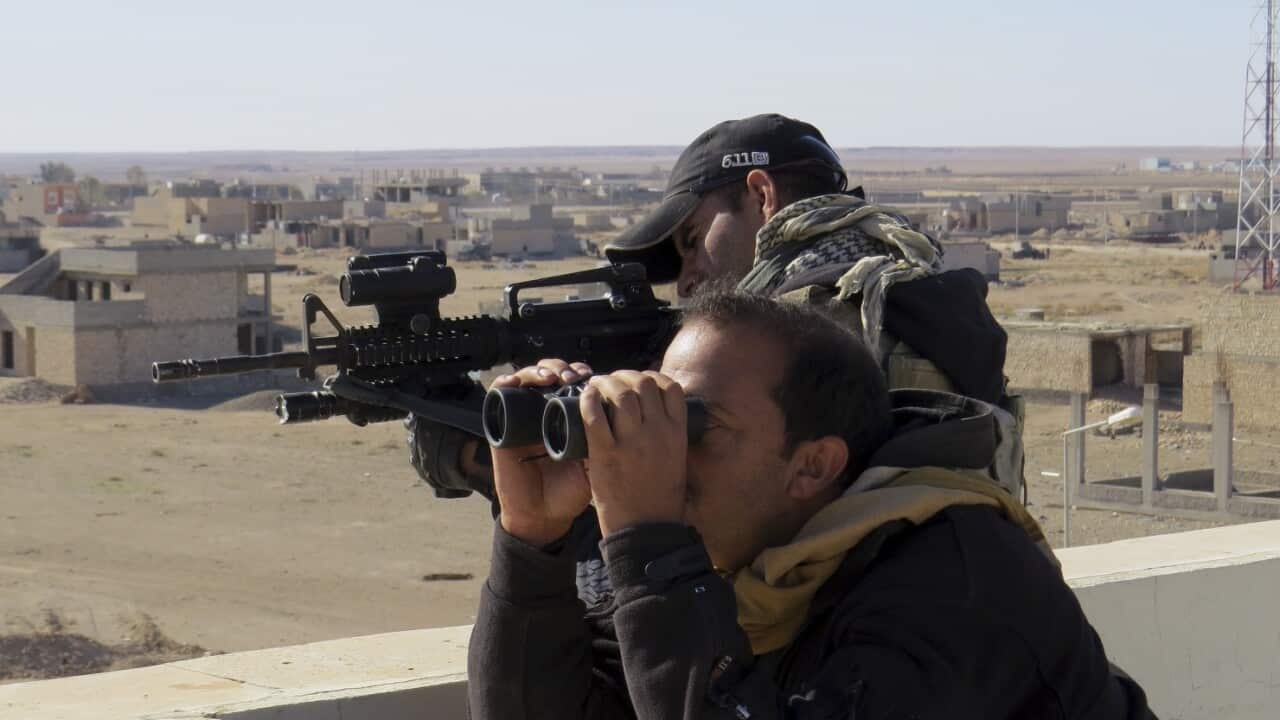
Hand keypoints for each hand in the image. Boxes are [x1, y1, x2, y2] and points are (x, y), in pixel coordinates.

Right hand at [490, 359, 593, 546]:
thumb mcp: (595, 465)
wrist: (542, 516)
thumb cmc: (569, 492)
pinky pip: (498, 397)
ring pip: (527, 379)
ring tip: (550, 378)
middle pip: (551, 374)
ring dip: (538, 371)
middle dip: (562, 368)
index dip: (580, 373)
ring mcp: (523, 417)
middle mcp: (545, 412)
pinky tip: (515, 382)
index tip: (593, 376)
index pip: (573, 383)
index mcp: (568, 417)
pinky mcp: (500, 427)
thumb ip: (608, 445)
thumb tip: (625, 416)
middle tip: (572, 378)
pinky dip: (504, 384)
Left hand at [580, 370, 687, 536]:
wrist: (646, 531)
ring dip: (606, 382)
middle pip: (643, 384)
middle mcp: (657, 433)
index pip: (670, 388)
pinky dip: (589, 399)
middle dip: (626, 376)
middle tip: (613, 381)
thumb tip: (656, 414)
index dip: (652, 377)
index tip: (638, 381)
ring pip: (621, 393)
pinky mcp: (606, 455)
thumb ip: (669, 436)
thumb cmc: (661, 498)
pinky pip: (595, 416)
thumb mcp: (677, 460)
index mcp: (677, 434)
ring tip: (597, 386)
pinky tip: (586, 395)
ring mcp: (632, 443)